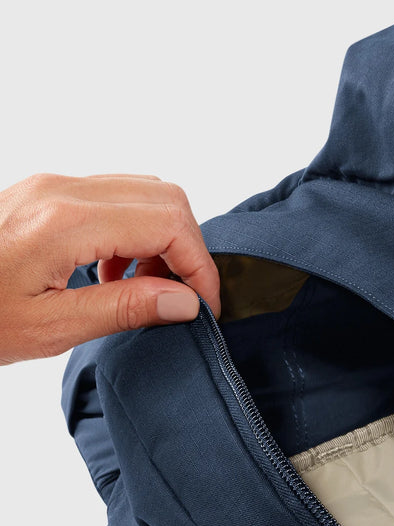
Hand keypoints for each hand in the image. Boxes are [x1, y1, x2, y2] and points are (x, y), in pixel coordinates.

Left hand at [0, 172, 220, 364]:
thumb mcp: (51, 327)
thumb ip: (125, 308)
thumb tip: (185, 301)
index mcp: (64, 221)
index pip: (168, 223)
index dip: (201, 266)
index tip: (205, 306)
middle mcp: (60, 191)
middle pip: (165, 197)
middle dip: (189, 249)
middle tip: (185, 297)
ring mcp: (51, 187)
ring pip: (143, 192)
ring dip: (164, 240)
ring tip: (151, 289)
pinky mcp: (45, 194)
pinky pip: (113, 198)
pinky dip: (136, 233)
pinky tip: (118, 275)